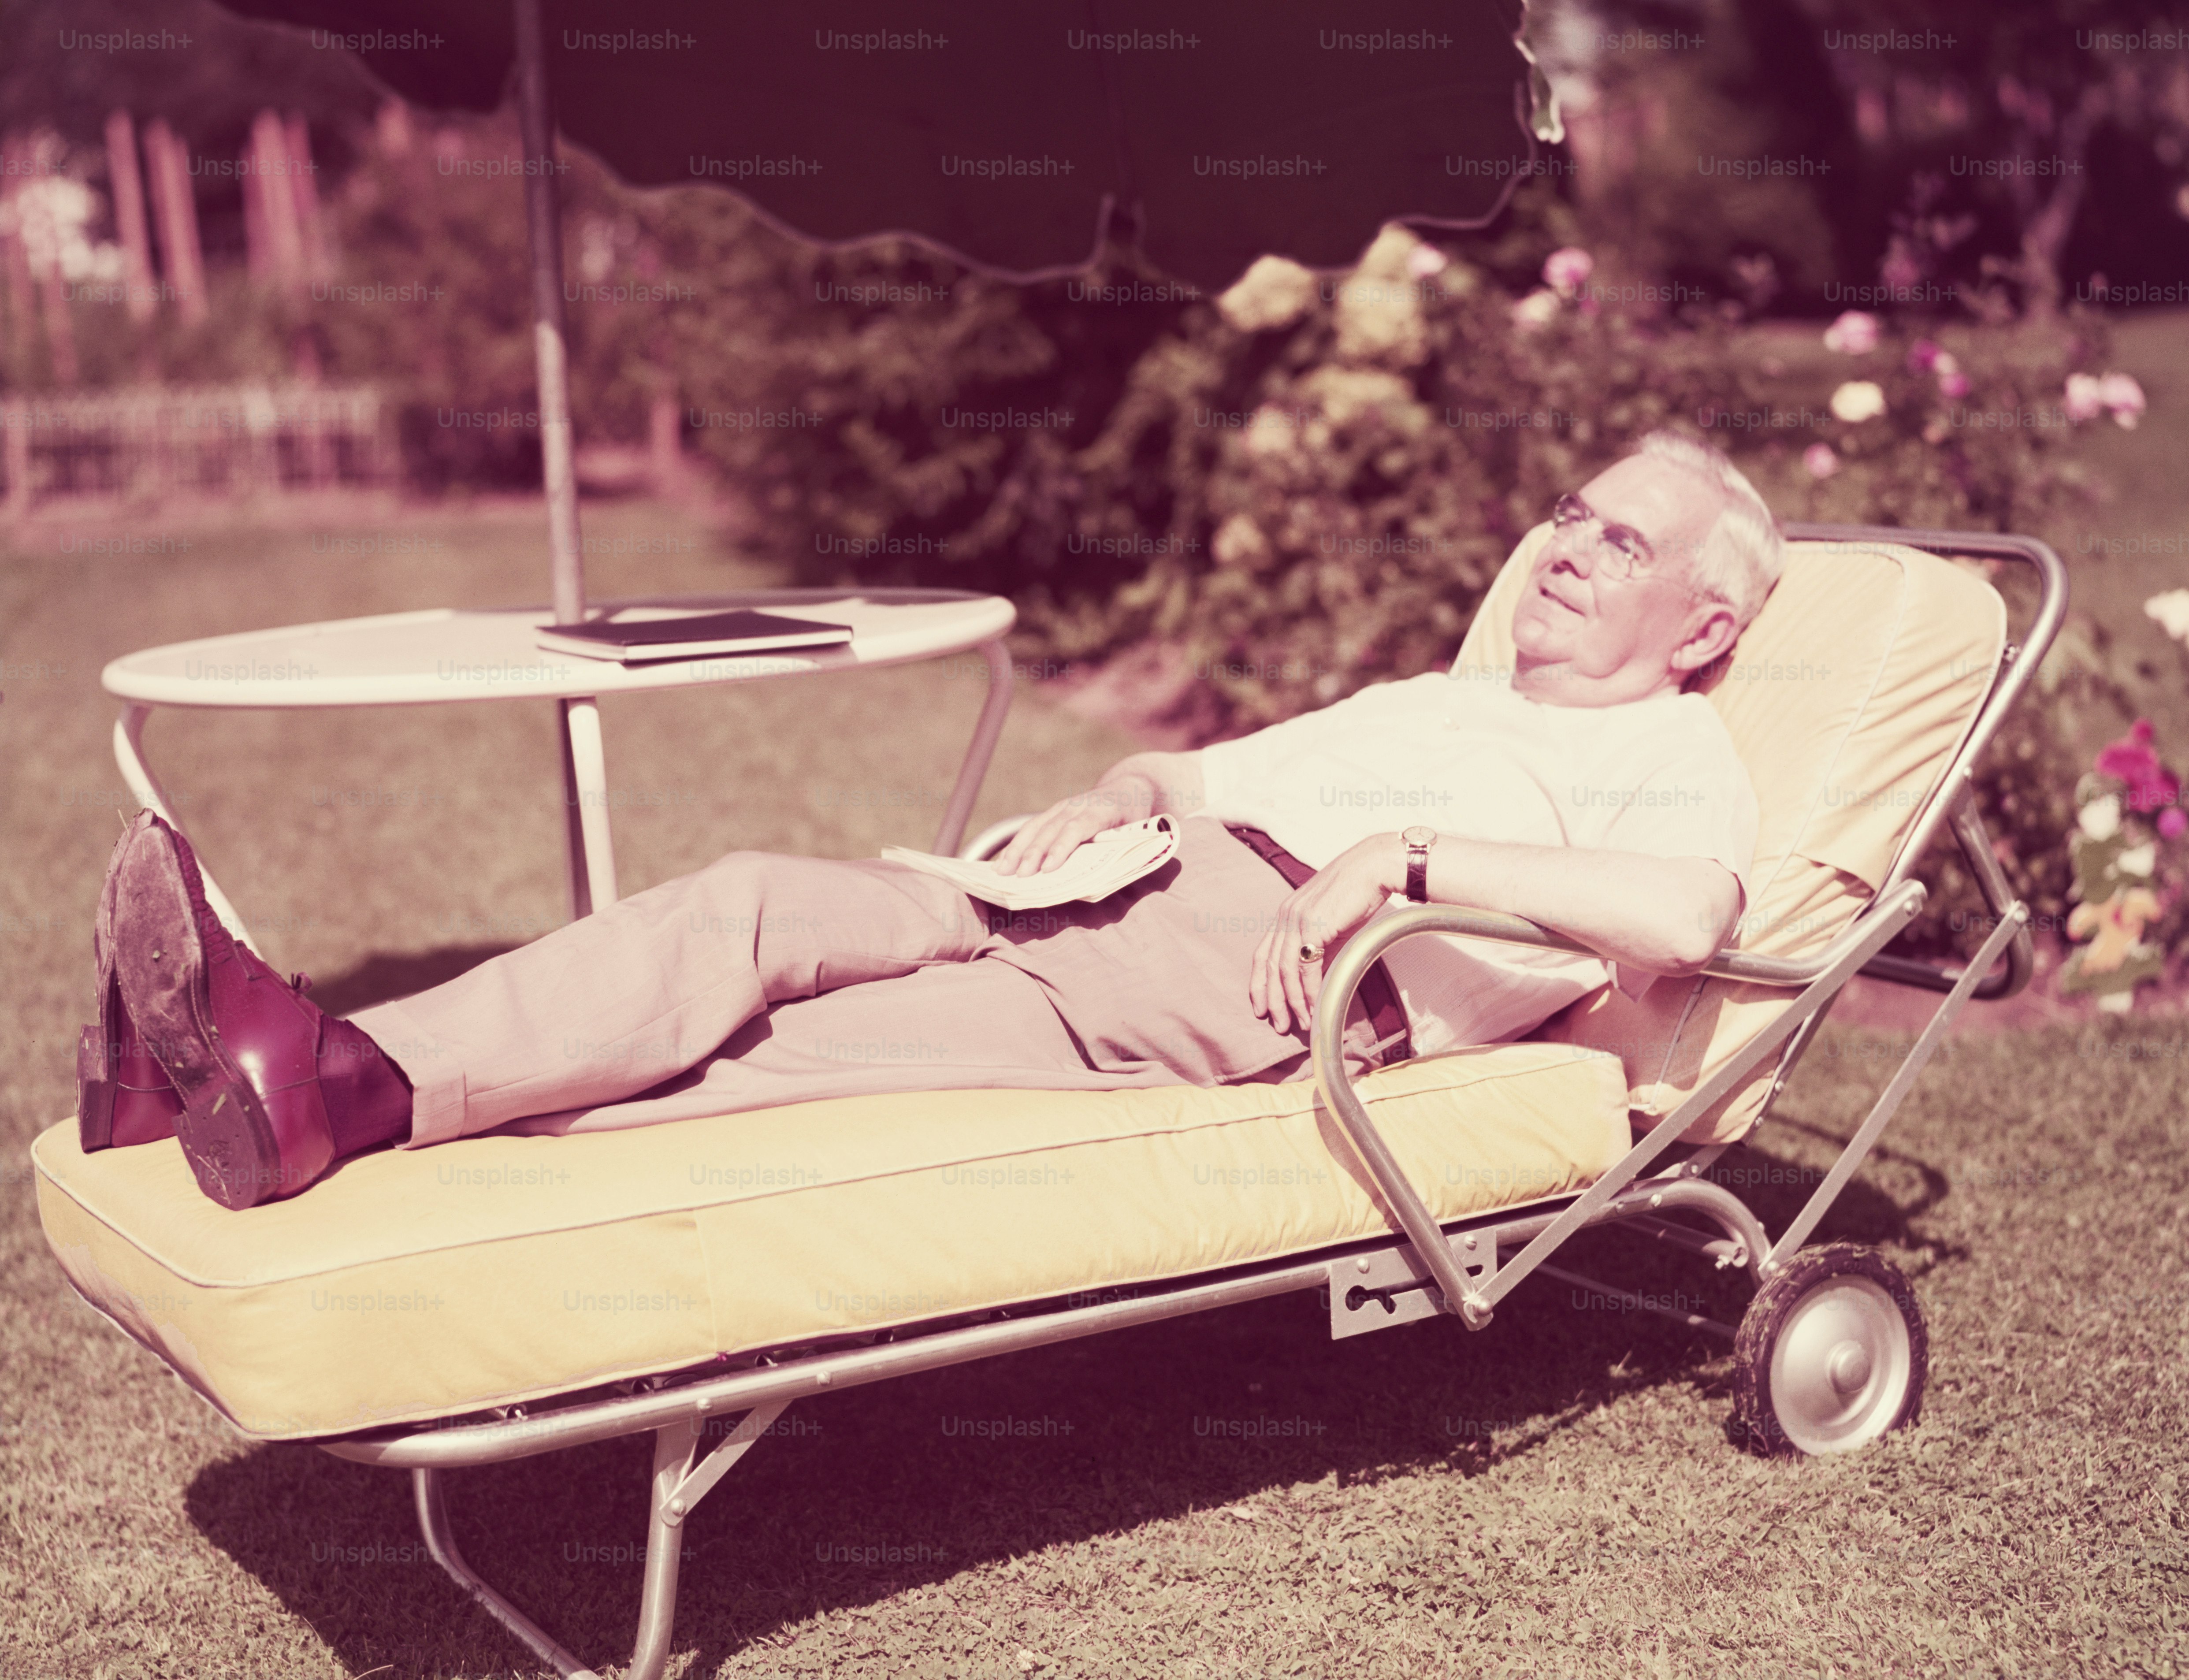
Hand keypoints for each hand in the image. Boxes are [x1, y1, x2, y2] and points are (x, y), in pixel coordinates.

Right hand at [992, 774, 1154, 875]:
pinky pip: (1032, 827)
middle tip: (1020, 876)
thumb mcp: (1137, 834)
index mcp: (1103, 810)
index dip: (1062, 848)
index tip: (1049, 868)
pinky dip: (1016, 844)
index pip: (1078, 828)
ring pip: (1036, 827)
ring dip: (1017, 849)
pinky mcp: (1054, 812)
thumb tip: (1098, 883)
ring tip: (1002, 871)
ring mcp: (1064, 807)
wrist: (1129, 790)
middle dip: (1033, 853)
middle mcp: (1079, 805)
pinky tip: (1004, 861)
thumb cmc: (1135, 820)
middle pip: (1051, 829)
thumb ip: (1119, 852)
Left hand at [1248, 835, 1404, 1035]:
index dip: (1259, 983)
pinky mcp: (1314, 925)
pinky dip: (1310, 991)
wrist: (1376, 867)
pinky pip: (1307, 967)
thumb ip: (1321, 949)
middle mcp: (1286, 916)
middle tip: (1280, 1026)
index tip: (1261, 1007)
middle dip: (1273, 1000)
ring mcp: (1297, 919)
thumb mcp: (1332, 925)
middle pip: (1270, 966)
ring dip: (1292, 1001)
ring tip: (1301, 1023)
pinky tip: (1316, 1007)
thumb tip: (1317, 979)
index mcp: (1287, 914)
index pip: (1263, 953)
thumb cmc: (1358, 894)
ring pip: (1285, 970)